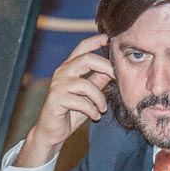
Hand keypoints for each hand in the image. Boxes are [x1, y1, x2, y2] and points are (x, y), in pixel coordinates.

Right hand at [17, 34, 114, 166]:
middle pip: (87, 59)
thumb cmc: (70, 112)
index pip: (82, 47)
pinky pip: (80, 102)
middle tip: (117, 78)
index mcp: (70, 68)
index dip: (96, 40)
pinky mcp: (56, 100)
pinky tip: (94, 116)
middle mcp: (62, 72)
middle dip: (106, 67)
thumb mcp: (88, 95)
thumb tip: (113, 69)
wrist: (52, 132)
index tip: (109, 38)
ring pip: (86, 84)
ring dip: (99, 98)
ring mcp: (58, 86)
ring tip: (102, 108)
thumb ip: (98, 80)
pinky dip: (91, 110)